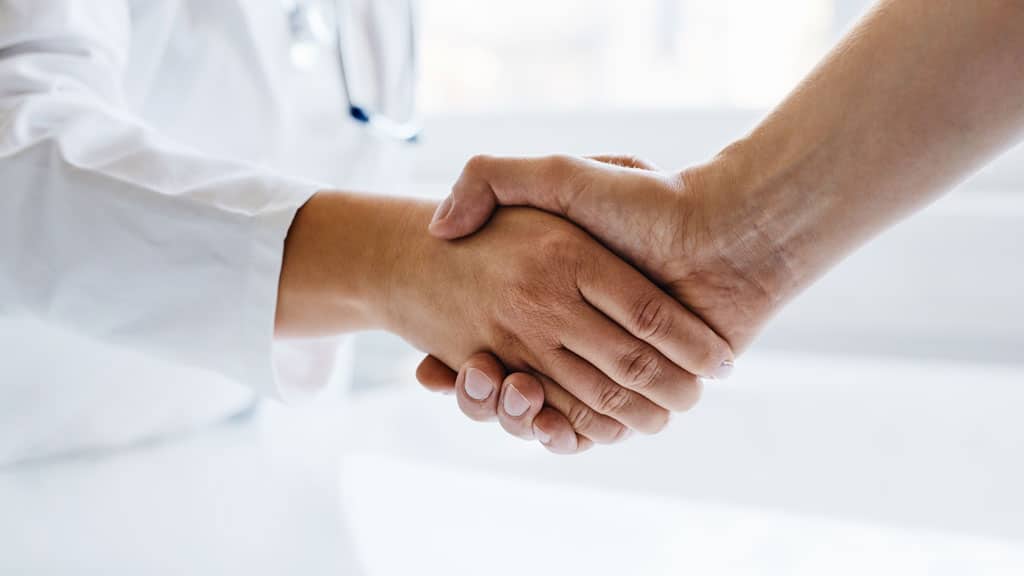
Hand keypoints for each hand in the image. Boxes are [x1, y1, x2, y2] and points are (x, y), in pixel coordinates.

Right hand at [418, 155, 793, 448]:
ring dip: (511, 416)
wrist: (729, 233)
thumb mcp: (560, 175)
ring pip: (540, 412)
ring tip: (496, 390)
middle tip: (465, 378)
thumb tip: (438, 226)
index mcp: (553, 293)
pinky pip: (587, 429)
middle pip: (507, 386)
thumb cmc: (646, 199)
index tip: (424, 368)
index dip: (452, 364)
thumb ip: (493, 179)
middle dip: (478, 395)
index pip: (486, 343)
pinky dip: (561, 434)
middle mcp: (573, 333)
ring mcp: (605, 366)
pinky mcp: (636, 394)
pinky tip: (543, 422)